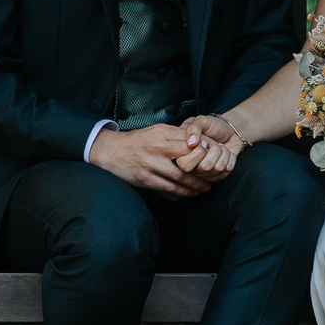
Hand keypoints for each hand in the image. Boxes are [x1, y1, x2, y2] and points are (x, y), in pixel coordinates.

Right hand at [91, 123, 206, 197]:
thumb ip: (174, 134)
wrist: (111, 152)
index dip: (203, 149)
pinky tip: (188, 194)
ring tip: (205, 188)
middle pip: (187, 159)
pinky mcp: (145, 179)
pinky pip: (167, 189)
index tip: (213, 154)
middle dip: (203, 169)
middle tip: (214, 174)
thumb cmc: (136, 141)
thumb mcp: (155, 131)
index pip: (188, 140)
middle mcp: (156, 148)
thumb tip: (197, 141)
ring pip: (179, 178)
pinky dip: (180, 193)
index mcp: (161, 133)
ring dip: (195, 185)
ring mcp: (150, 165)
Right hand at [176, 114, 244, 182]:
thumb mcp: (201, 121)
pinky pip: (227, 168)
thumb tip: (191, 143)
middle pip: (205, 167)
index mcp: (182, 156)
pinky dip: (229, 156)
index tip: (202, 141)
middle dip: (214, 151)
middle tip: (211, 144)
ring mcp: (206, 174)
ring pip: (218, 167)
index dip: (198, 150)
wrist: (229, 130)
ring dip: (222, 152)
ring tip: (217, 147)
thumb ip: (193, 127)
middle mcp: (192, 169)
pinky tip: (223, 153)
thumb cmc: (212, 126)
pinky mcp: (219, 176)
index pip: (186, 164)